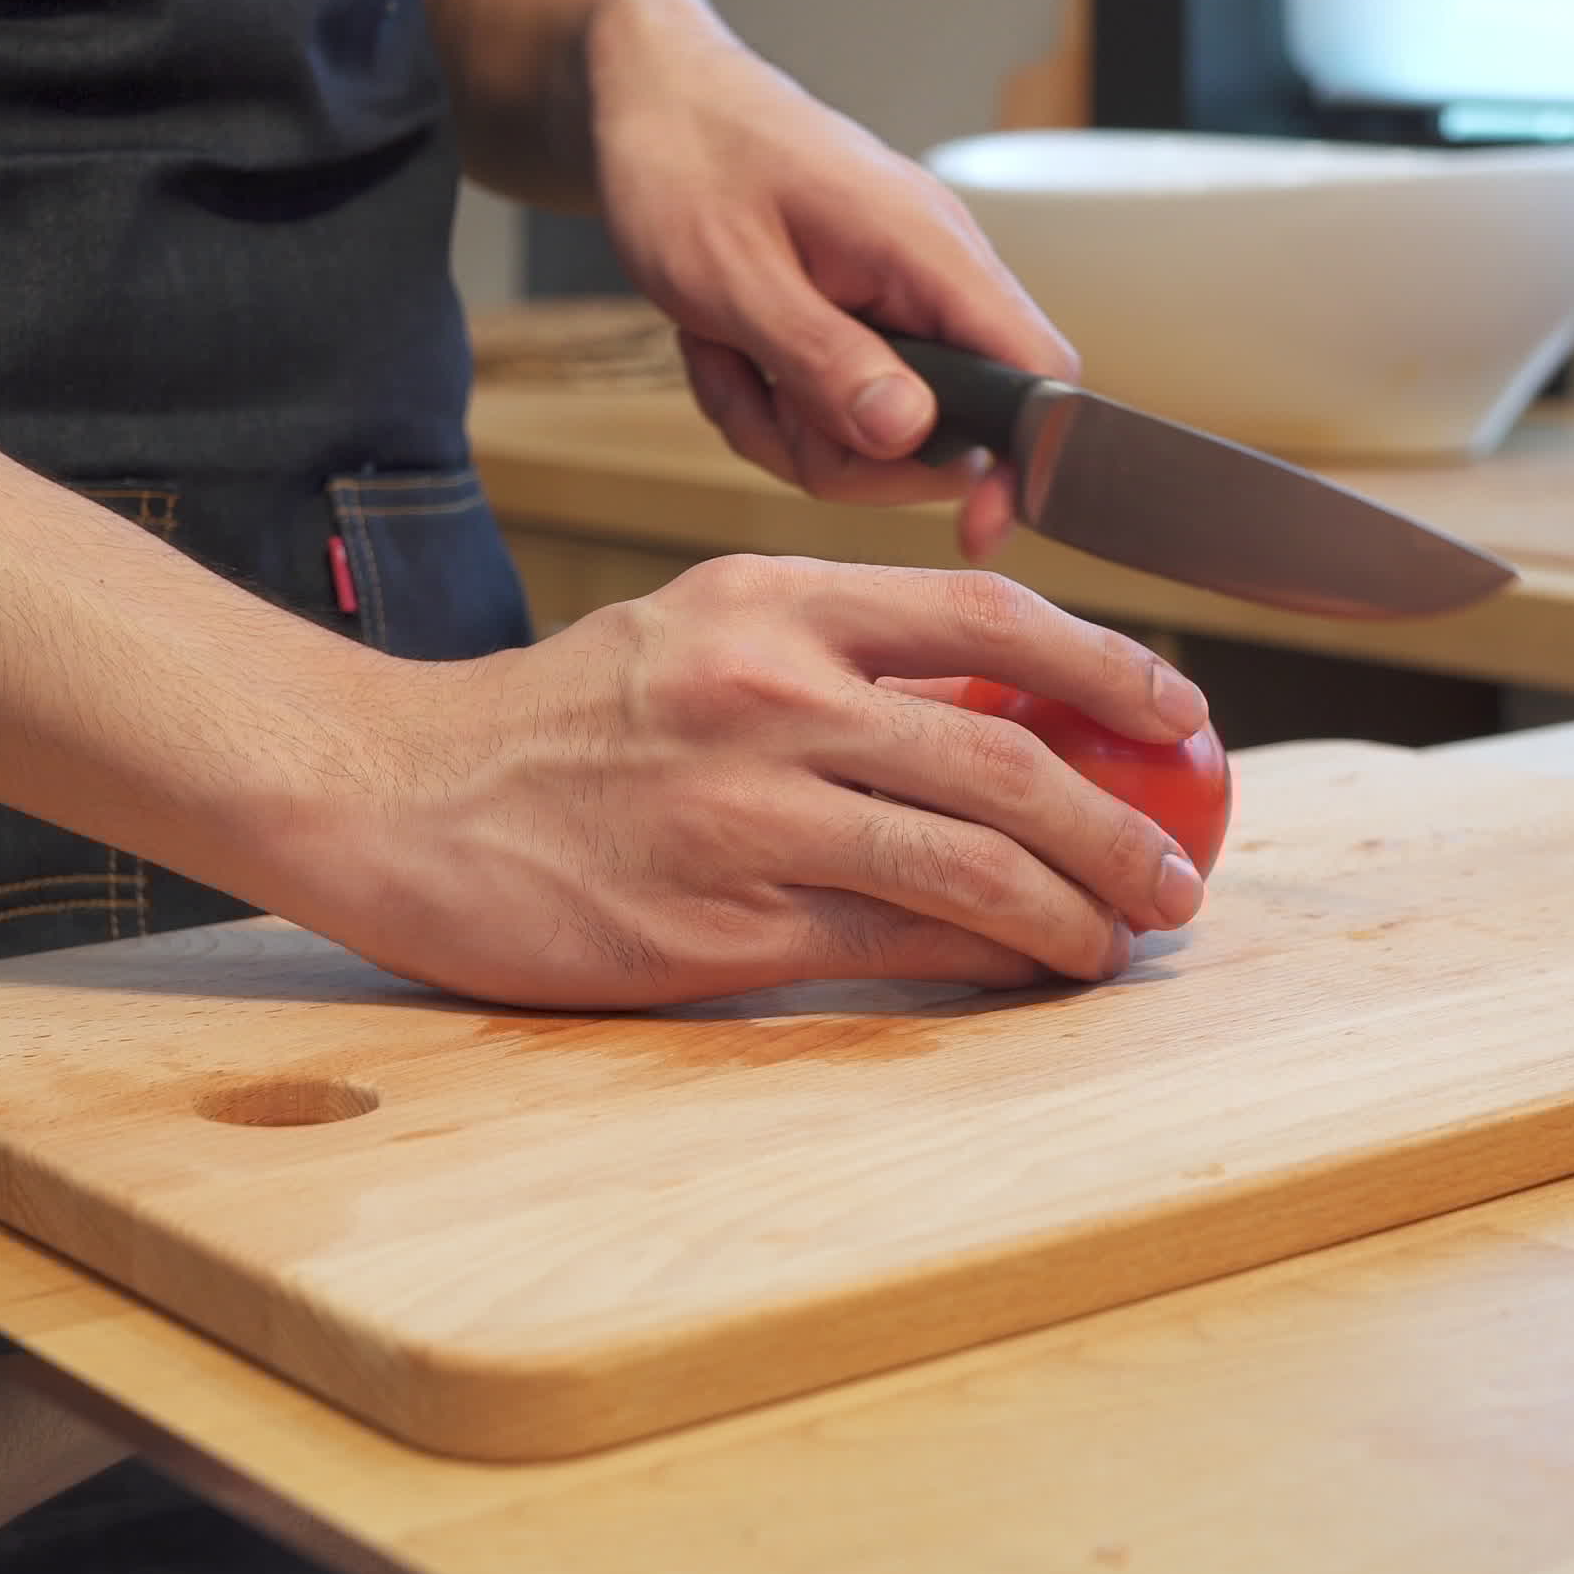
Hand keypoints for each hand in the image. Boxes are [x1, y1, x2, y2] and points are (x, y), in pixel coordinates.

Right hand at [281, 556, 1211, 1007]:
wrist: (393, 798)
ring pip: (969, 856)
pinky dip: (983, 959)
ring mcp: (745, 810)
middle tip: (1177, 871)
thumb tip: (990, 719)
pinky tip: (1025, 972)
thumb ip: (827, 659)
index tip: (1180, 711)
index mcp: (768, 600)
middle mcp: (768, 692)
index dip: (1108, 665)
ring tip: (1122, 939)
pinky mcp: (717, 923)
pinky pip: (893, 941)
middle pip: (1003, 751)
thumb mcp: (691, 635)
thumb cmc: (549, 726)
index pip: (985, 615)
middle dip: (1117, 821)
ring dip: (1073, 907)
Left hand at [585, 0, 1070, 560]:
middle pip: (946, 436)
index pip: (1041, 375)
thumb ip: (825, 359)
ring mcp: (898, 300)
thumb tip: (912, 437)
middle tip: (756, 390)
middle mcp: (934, 278)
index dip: (1023, 463)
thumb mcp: (735, 276)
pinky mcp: (860, 317)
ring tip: (726, 351)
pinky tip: (724, 345)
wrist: (645, 98)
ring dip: (788, 422)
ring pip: (877, 436)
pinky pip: (834, 409)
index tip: (975, 527)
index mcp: (930, 251)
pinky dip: (769, 400)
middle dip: (842, 449)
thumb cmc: (684, 161)